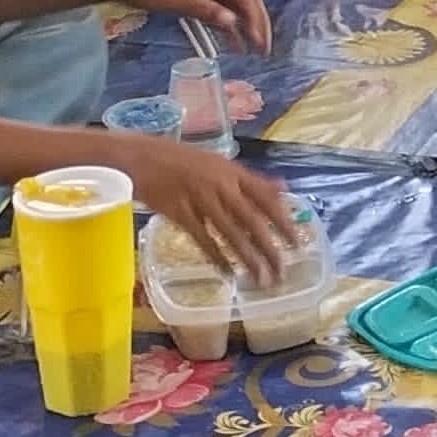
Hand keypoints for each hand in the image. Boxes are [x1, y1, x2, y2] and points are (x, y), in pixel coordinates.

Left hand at [112, 0, 269, 49]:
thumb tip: (233, 21)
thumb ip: (203, 9)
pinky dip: (230, 28)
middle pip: (246, 1)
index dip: (256, 20)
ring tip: (255, 50)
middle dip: (258, 23)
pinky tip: (234, 44)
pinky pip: (222, 12)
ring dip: (247, 26)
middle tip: (264, 48)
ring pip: (236, 7)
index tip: (260, 44)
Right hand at [126, 145, 300, 276]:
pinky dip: (217, 257)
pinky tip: (228, 273)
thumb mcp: (220, 163)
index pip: (267, 198)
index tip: (297, 243)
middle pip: (252, 220)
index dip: (284, 222)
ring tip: (261, 279)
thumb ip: (250, 179)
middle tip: (283, 271)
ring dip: (248, 259)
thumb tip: (283, 188)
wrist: (139, 156)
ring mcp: (200, 199)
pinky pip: (203, 239)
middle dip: (270, 249)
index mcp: (233, 171)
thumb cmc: (181, 160)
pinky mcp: (179, 212)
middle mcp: (220, 184)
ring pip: (231, 233)